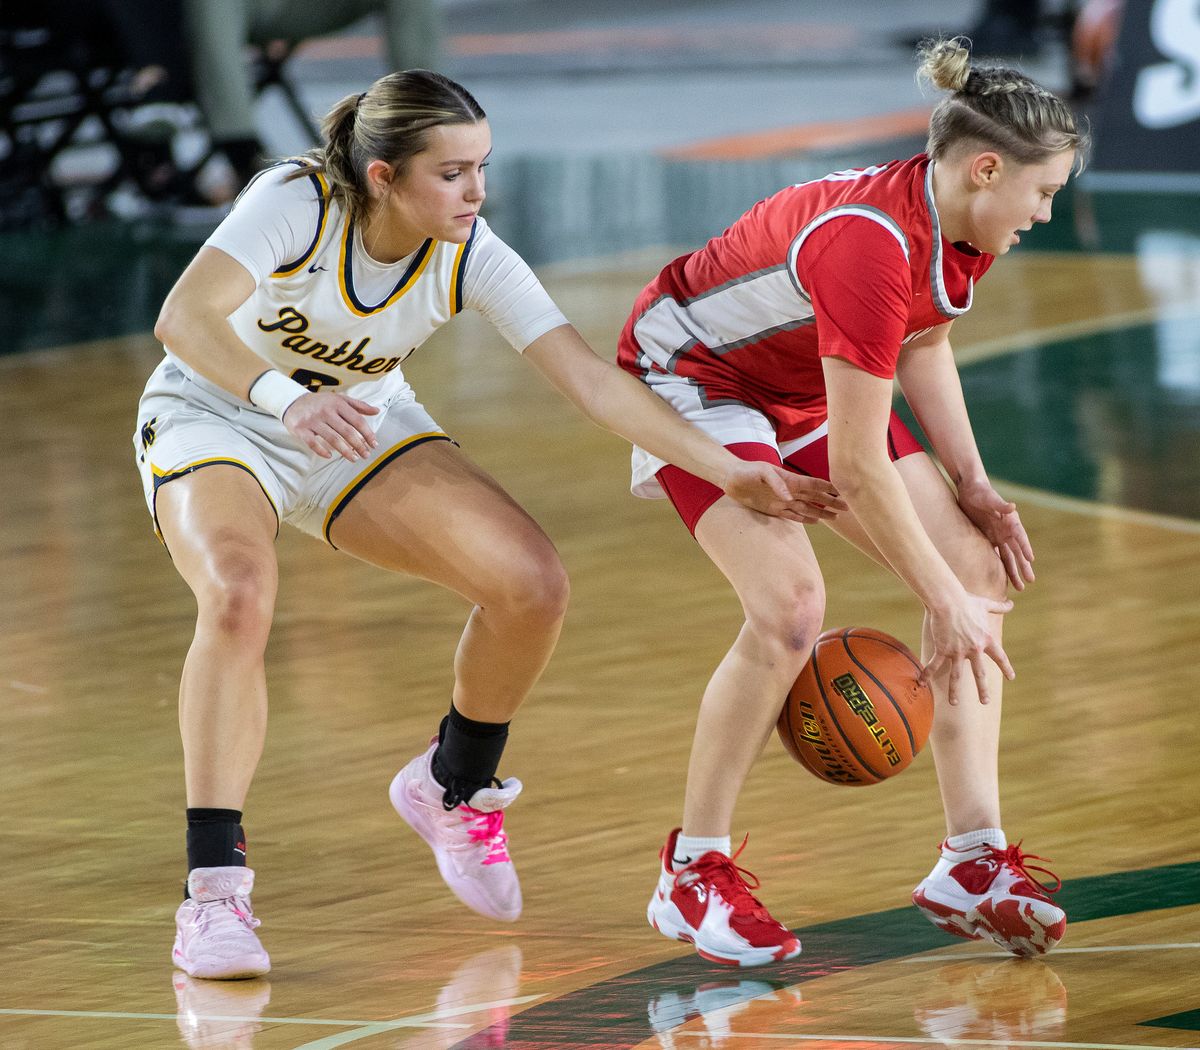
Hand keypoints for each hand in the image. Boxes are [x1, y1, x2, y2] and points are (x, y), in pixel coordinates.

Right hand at [282, 392, 379, 459]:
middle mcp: (325, 411)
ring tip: (354, 459)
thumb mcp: (339, 399)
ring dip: (345, 451)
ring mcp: (312, 420)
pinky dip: (322, 451)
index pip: (357, 420)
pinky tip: (330, 456)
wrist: (293, 402)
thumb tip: (377, 411)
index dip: (368, 434)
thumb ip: (358, 405)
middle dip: (359, 445)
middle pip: (347, 431)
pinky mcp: (301, 429)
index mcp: (337, 403)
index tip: (374, 444)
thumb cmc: (321, 403)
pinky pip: (313, 444)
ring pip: (332, 439)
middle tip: (366, 455)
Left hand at [722, 461, 847, 522]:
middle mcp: (790, 491)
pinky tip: (816, 521)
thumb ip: (777, 483)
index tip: (843, 492)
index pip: (814, 485)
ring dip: (821, 512)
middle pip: (815, 498)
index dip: (828, 488)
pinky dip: (805, 519)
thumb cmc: (747, 471)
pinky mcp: (774, 510)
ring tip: (836, 517)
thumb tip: (790, 498)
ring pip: (807, 508)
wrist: (731, 478)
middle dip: (831, 502)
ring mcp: (783, 501)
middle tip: (847, 508)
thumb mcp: (762, 472)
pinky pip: (793, 515)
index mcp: (790, 480)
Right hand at [921, 589, 1014, 704]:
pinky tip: (922, 684)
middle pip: (980, 674)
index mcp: (986, 640)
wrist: (948, 601)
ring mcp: (957, 651)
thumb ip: (999, 607)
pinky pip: (934, 665)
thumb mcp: (985, 604)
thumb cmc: (966, 601)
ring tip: (954, 703)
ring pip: (957, 676)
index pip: (1000, 657)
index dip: (1006, 668)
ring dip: (954, 691)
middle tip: (985, 702)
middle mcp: (974, 649)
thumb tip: (1011, 603)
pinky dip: (927, 674)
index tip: (1011, 677)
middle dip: (982, 690)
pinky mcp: (942, 649)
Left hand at [956, 480, 1034, 590]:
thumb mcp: (990, 498)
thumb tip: (1012, 506)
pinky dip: (1000, 566)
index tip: (1031, 559)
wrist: (971, 490)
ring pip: (1008, 557)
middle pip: (1017, 552)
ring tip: (1020, 587)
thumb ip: (1000, 504)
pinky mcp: (989, 538)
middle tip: (1031, 581)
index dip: (1025, 547)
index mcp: (1011, 521)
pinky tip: (1003, 579)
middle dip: (1024, 566)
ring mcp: (999, 536)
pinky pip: (996, 555)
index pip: (1020, 536)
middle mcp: (1008, 531)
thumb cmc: (982, 492)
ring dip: (1014, 571)